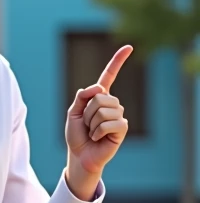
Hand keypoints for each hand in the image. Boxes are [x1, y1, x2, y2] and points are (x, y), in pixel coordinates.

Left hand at [65, 45, 132, 183]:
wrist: (80, 155)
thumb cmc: (76, 135)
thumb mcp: (72, 112)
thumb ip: (81, 97)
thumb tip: (98, 88)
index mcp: (99, 97)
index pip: (109, 75)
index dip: (118, 61)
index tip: (129, 47)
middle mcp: (111, 103)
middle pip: (99, 96)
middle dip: (87, 112)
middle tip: (86, 124)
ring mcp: (118, 115)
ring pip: (103, 109)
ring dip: (91, 123)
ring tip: (92, 132)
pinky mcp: (122, 128)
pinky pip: (109, 122)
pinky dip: (98, 131)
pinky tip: (98, 138)